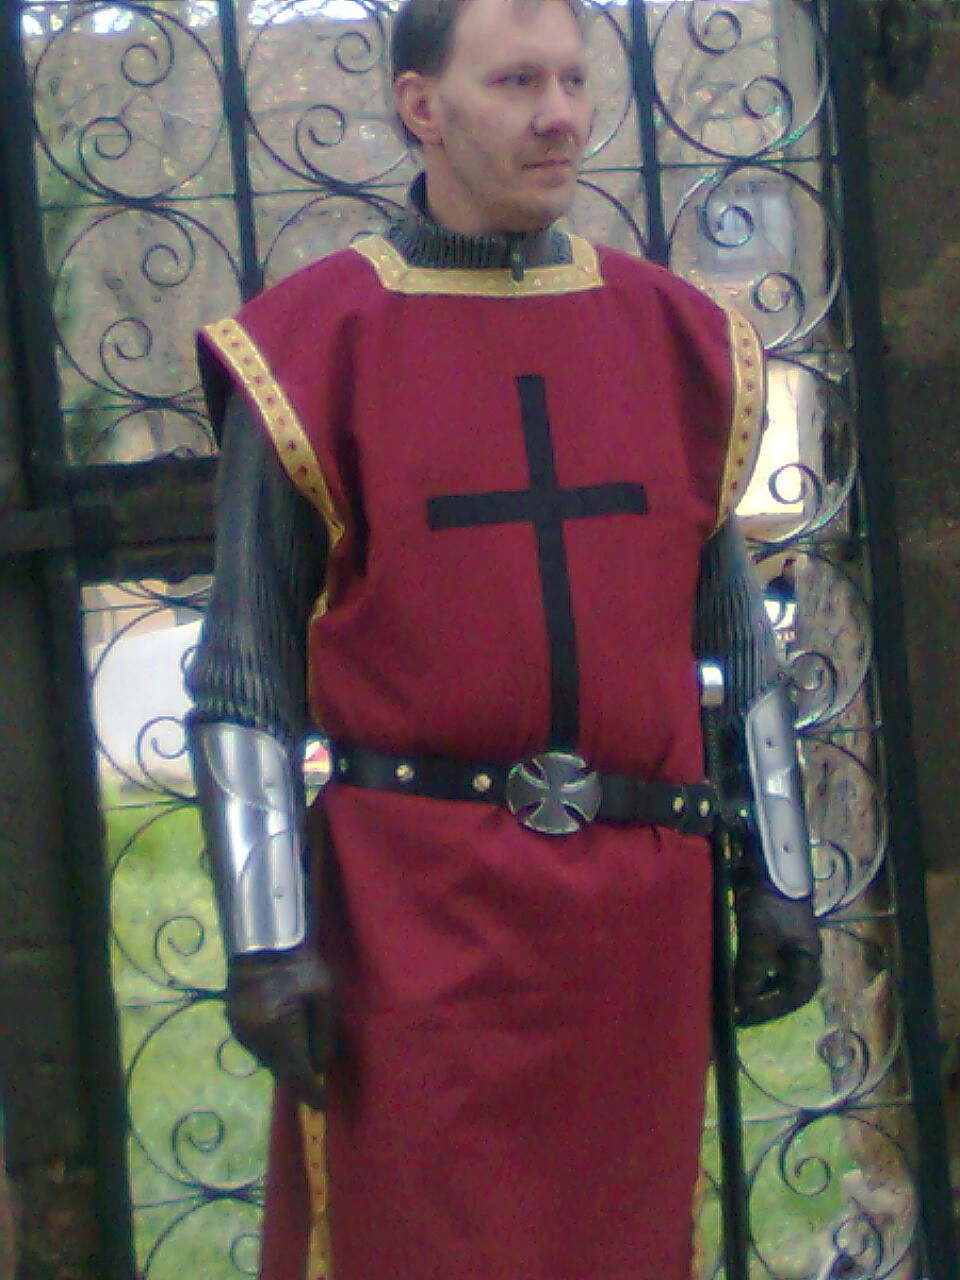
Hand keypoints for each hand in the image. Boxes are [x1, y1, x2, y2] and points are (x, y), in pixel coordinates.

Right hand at [225, 945, 333, 1109]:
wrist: (264, 944)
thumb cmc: (301, 967)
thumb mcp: (325, 994)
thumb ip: (324, 1033)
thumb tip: (321, 1068)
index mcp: (282, 1027)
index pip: (297, 1073)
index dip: (310, 1093)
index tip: (320, 1105)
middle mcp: (257, 1036)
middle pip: (282, 1069)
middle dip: (298, 1071)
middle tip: (312, 1064)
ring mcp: (242, 1031)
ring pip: (267, 1060)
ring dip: (283, 1058)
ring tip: (295, 1037)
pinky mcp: (233, 1024)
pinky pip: (255, 1046)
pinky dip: (270, 1045)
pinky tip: (279, 1026)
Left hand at [733, 881, 820, 1026]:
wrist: (771, 865)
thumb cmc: (770, 906)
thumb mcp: (758, 942)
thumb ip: (750, 975)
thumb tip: (740, 1007)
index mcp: (809, 962)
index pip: (793, 998)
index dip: (769, 1011)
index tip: (744, 1017)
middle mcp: (805, 958)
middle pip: (787, 991)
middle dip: (763, 1003)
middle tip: (739, 1012)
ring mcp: (792, 946)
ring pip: (777, 978)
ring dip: (757, 989)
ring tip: (737, 997)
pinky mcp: (778, 935)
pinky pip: (768, 963)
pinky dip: (754, 972)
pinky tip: (739, 974)